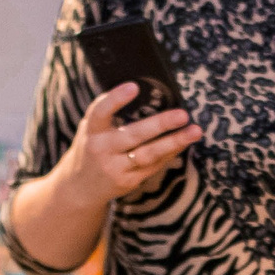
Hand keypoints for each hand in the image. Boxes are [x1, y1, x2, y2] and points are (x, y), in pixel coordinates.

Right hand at [58, 85, 201, 207]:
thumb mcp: (91, 128)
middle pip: (133, 135)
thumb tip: (144, 88)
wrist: (79, 188)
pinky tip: (184, 142)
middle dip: (160, 125)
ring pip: (148, 155)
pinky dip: (170, 153)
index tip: (134, 87)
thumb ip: (108, 112)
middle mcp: (101, 150)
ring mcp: (115, 168)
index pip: (100, 112)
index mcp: (91, 130)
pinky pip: (153, 166)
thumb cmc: (92, 147)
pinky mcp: (128, 182)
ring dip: (174, 142)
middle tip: (182, 114)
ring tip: (194, 131)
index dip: (115, 99)